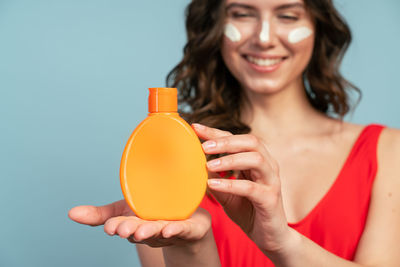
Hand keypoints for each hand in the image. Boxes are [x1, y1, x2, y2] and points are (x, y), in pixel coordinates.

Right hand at [68, 200, 211, 247]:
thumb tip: (70, 213)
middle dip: (130, 230)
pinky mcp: (188, 228)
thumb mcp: (124, 211)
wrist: (188, 222)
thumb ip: (100, 214)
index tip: (109, 227)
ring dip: (149, 231)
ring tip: (141, 231)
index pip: (122, 225)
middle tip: (122, 229)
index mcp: (134, 224)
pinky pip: (182, 229)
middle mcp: (150, 229)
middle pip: (139, 230)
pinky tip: (169, 229)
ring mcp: (169, 229)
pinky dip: (175, 230)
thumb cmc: (152, 215)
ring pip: (158, 231)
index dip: (116, 226)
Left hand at [192, 123, 295, 254]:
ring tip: (208, 165)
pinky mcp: (270, 199)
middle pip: (251, 142)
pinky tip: (213, 185)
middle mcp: (268, 166)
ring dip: (230, 160)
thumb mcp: (226, 193)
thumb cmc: (248, 211)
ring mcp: (271, 182)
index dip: (216, 132)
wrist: (269, 237)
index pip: (237, 139)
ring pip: (255, 159)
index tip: (195, 128)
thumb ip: (214, 178)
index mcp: (257, 160)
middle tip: (204, 146)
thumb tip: (193, 164)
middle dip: (225, 141)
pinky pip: (251, 188)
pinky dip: (231, 184)